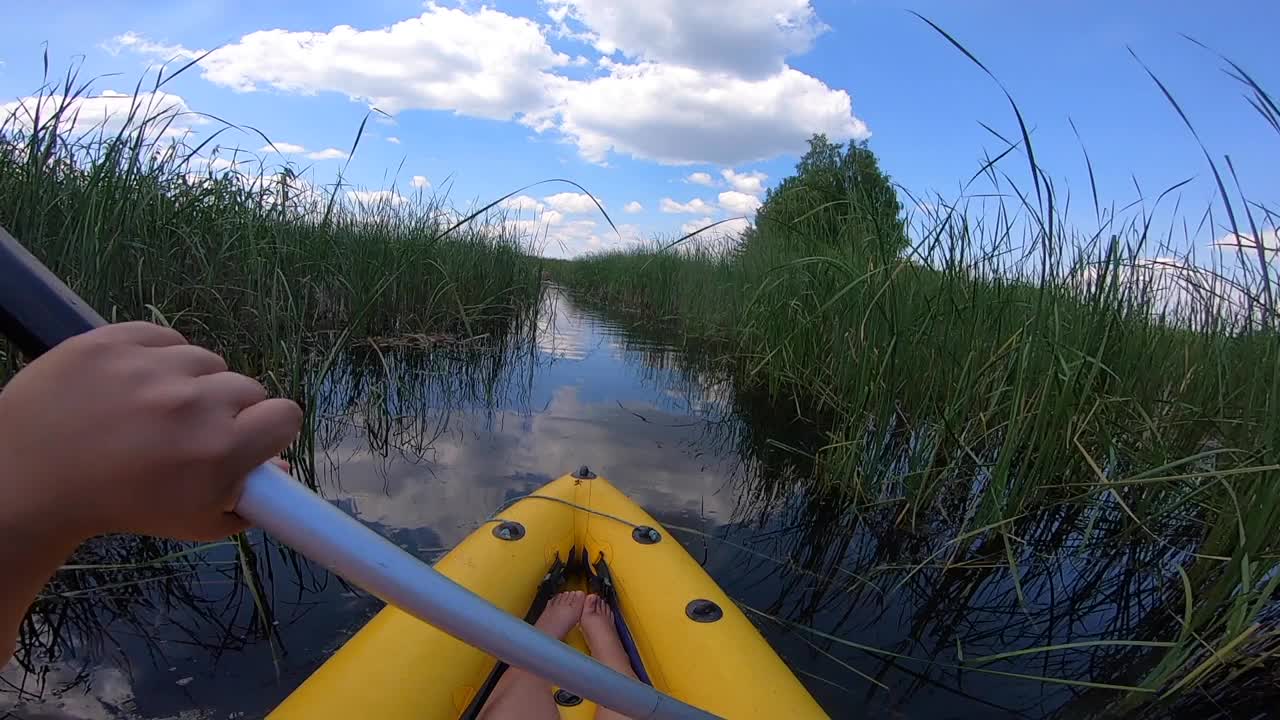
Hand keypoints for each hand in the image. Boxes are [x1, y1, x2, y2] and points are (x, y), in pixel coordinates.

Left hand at [0, 322, 301, 541]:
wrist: (29, 482)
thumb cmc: (119, 507)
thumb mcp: (193, 521)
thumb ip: (247, 502)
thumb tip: (280, 469)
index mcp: (220, 451)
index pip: (285, 415)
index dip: (268, 430)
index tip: (246, 440)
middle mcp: (194, 403)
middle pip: (247, 388)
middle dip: (227, 410)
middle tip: (190, 432)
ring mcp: (151, 367)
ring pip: (205, 361)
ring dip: (191, 382)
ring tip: (153, 409)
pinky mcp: (115, 340)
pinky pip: (164, 338)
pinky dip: (156, 357)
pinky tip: (133, 385)